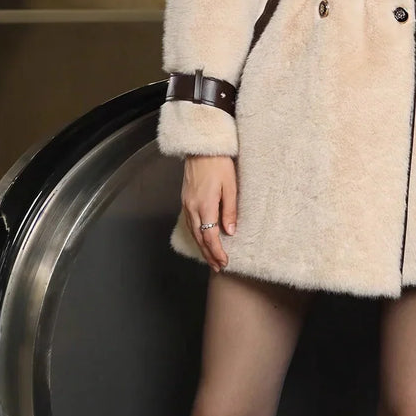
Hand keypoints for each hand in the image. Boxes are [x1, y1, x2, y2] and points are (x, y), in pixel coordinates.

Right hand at [182, 154, 237, 272]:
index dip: (217, 252)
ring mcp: (186, 204)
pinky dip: (196, 235)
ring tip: (211, 258)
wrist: (201, 148)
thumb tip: (230, 231)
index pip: (210, 236)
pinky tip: (201, 239)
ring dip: (202, 247)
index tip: (224, 262)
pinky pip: (189, 223)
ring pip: (193, 232)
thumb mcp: (230, 186)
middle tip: (218, 267)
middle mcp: (192, 208)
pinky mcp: (185, 200)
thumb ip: (229, 210)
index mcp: (205, 205)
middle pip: (199, 238)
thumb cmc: (219, 164)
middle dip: (209, 254)